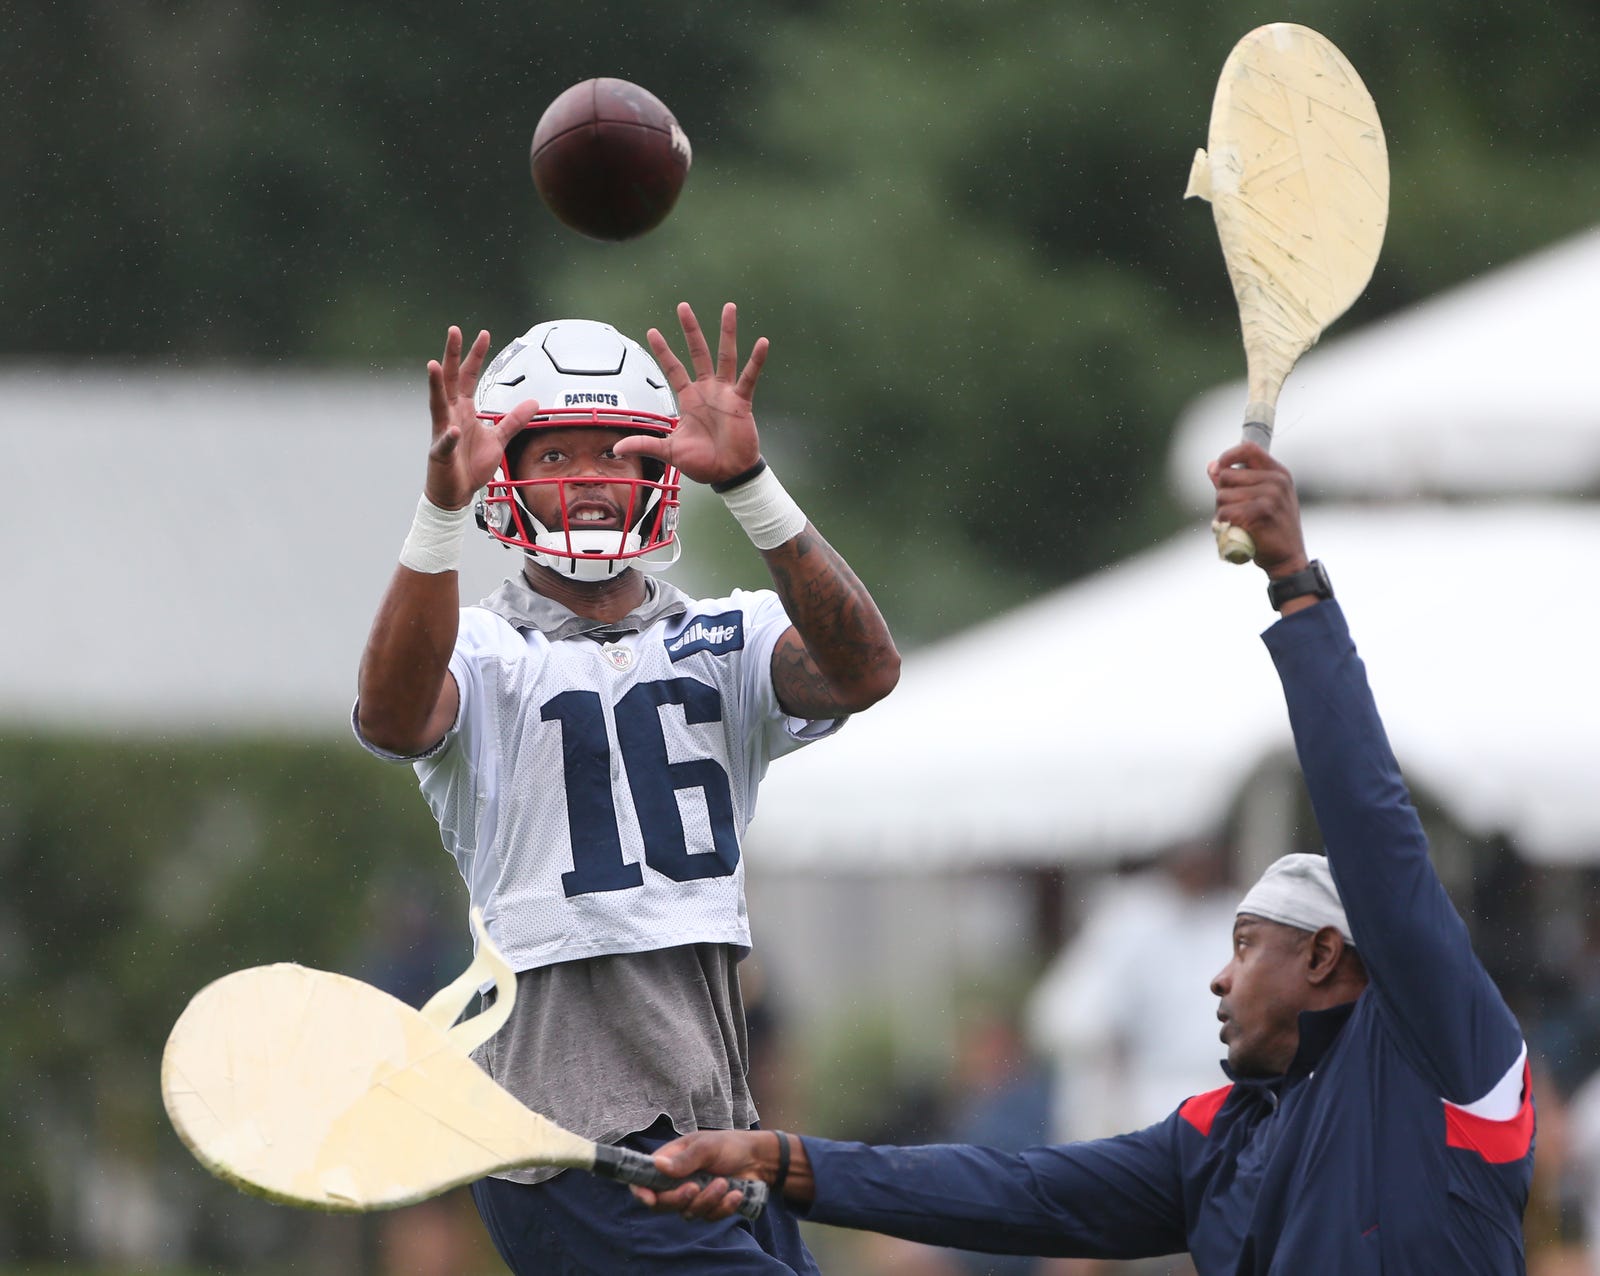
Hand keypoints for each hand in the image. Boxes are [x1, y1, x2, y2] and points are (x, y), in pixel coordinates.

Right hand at [424, 327, 538, 509]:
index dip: (476, 356)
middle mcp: (450, 415)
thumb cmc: (471, 464)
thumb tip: (534, 403)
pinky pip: (444, 443)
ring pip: (437, 404)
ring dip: (436, 385)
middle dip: (451, 355)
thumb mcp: (498, 439)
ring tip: (434, 365)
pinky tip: (452, 429)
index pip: (468, 376)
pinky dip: (447, 437)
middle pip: (449, 379)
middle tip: (453, 330)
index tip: (484, 334)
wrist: (456, 492)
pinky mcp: (440, 453)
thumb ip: (513, 421)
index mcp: (463, 409)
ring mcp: (442, 432)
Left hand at [614, 302, 766, 486]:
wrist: (728, 474)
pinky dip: (757, 361)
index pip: (674, 368)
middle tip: (683, 306)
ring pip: (726, 355)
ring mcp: (725, 393)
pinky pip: (749, 377)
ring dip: (727, 332)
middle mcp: (707, 390)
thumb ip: (646, 444)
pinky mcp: (742, 401)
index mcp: (689, 399)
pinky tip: (762, 342)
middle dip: (690, 330)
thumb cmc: (702, 462)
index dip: (663, 350)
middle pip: (698, 352)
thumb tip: (617, 448)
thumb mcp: (670, 452)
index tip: (652, 331)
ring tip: (729, 308)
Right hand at [628, 1130, 771, 1220]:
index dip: (641, 1191)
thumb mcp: (707, 1147)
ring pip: (687, 1212)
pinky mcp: (709, 1208)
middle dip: (678, 1199)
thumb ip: (684, 1159)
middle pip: (662, 1203)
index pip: (644, 1179)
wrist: (758, 1159)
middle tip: (695, 1188)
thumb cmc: (729, 1146)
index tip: (649, 1199)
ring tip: (724, 1183)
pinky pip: (709, 1217)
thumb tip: (657, 1165)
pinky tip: (735, 1194)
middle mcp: (677, 1181)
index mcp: (670, 1160)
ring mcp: (693, 1196)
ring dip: (708, 1200)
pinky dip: (723, 1207)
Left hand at [1207, 443, 1309, 577]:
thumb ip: (1236, 482)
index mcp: (1278, 472)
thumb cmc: (1270, 529)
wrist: (1288, 558)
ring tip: (1238, 524)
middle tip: (1235, 513)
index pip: (1248, 448)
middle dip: (1222, 496)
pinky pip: (1225, 512)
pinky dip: (1224, 525)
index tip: (1219, 468)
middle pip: (1226, 476)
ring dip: (1222, 512)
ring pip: (1222, 495)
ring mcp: (1271, 495)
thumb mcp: (1260, 499)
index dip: (1228, 455)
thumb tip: (1212, 466)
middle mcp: (1276, 480)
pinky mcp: (1261, 511)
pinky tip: (1237, 531)